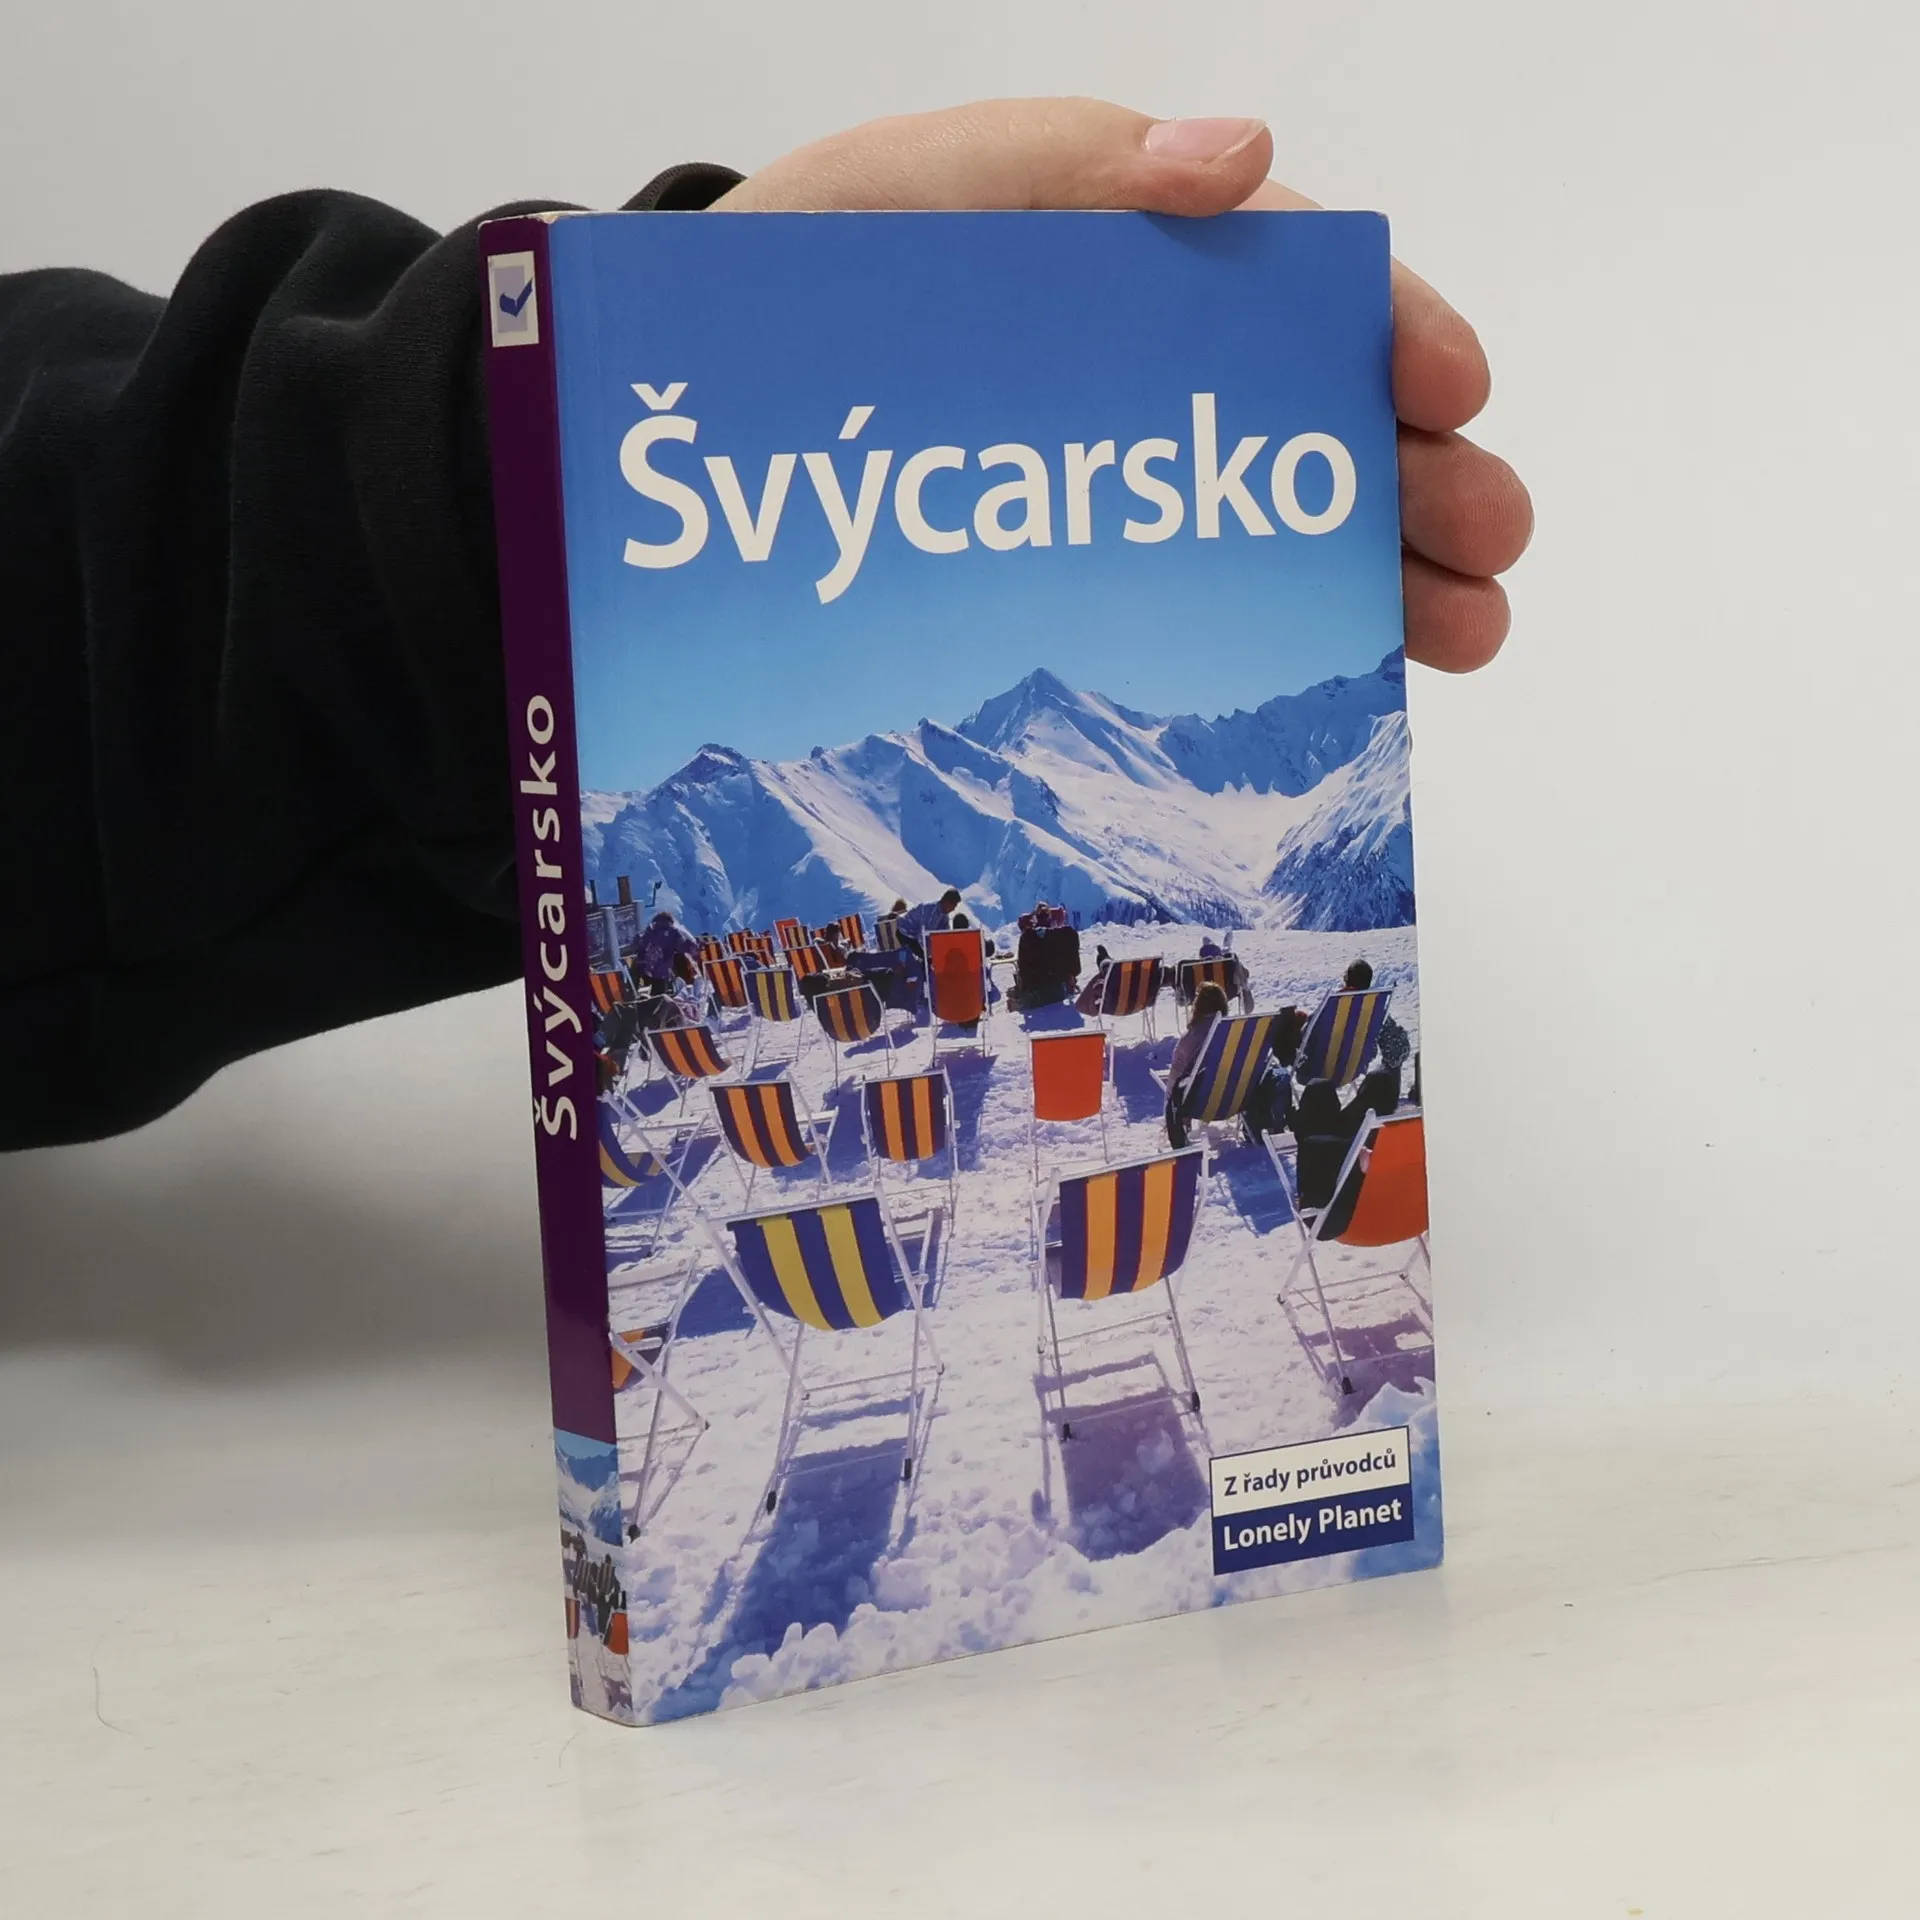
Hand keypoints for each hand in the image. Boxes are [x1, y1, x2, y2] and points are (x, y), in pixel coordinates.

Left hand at [718, 97, 1531, 671]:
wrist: (683, 419)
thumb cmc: (791, 281)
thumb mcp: (908, 190)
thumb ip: (1059, 164)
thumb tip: (1240, 160)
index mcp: (1124, 255)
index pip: (1289, 281)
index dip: (1385, 327)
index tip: (1455, 387)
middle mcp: (1140, 373)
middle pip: (1308, 417)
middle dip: (1417, 473)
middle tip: (1492, 542)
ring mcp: (1111, 481)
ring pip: (1271, 522)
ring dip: (1382, 571)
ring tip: (1466, 633)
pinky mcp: (1068, 572)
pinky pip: (1190, 606)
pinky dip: (1274, 640)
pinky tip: (1351, 676)